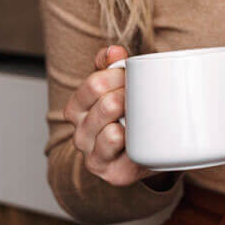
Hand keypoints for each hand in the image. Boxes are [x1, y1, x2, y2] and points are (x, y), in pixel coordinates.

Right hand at [63, 44, 152, 186]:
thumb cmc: (129, 114)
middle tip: (143, 97)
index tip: (133, 77)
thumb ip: (112, 65)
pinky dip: (132, 142)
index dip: (119, 76)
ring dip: (131, 120)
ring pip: (110, 131)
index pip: (94, 84)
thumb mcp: (118, 86)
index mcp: (77, 109)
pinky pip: (122, 156)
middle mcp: (80, 134)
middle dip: (130, 96)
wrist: (146, 151)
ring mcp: (94, 156)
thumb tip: (113, 51)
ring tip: (141, 117)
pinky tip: (138, 137)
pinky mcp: (112, 173)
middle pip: (105, 105)